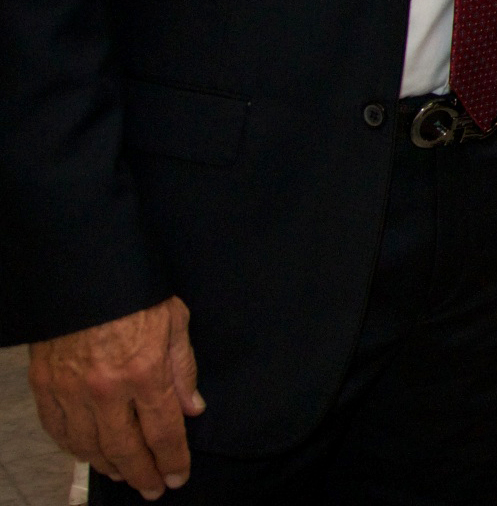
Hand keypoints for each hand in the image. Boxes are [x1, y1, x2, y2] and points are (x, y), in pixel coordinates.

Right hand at [29, 296, 203, 498]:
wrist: (86, 271)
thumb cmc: (136, 291)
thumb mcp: (175, 321)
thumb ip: (184, 369)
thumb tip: (193, 408)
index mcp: (144, 372)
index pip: (162, 431)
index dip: (172, 459)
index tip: (178, 477)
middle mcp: (106, 389)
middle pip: (126, 449)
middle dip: (143, 474)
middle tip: (154, 490)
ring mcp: (71, 390)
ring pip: (90, 446)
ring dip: (109, 466)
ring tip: (126, 475)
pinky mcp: (45, 385)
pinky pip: (60, 430)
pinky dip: (75, 448)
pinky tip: (90, 454)